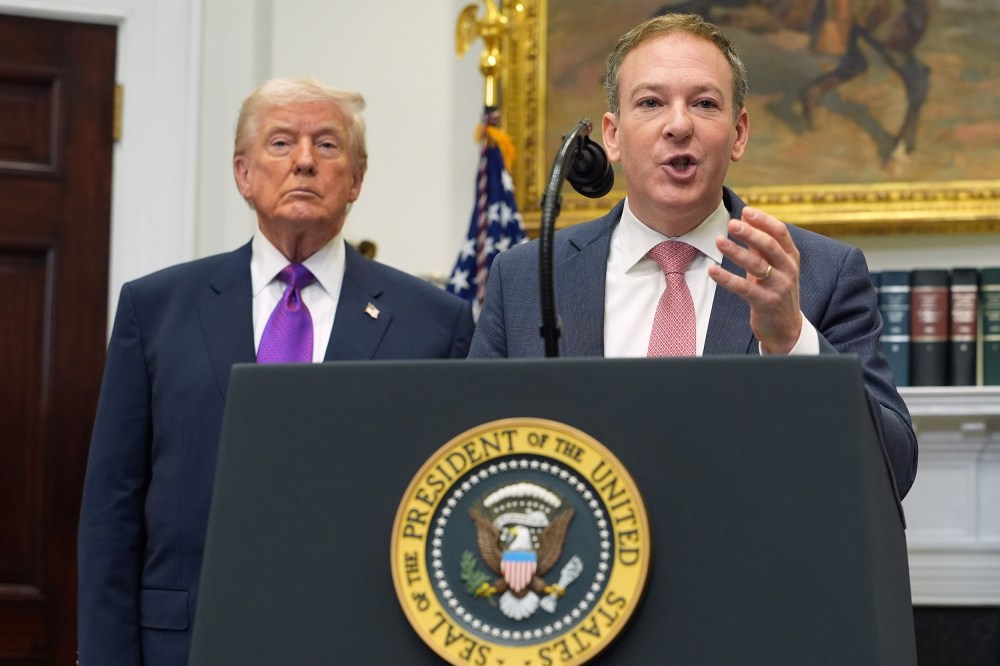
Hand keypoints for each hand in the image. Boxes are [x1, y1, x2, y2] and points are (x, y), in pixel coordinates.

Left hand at [708, 206, 801, 353]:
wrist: (786, 328)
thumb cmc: (775, 291)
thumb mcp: (774, 267)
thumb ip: (761, 246)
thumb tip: (744, 220)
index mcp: (791, 257)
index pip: (780, 232)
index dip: (763, 220)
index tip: (745, 211)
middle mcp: (788, 269)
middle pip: (769, 246)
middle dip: (750, 233)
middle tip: (732, 223)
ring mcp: (778, 286)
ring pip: (756, 265)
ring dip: (736, 251)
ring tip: (718, 241)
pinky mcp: (765, 302)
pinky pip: (744, 288)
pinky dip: (726, 278)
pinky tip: (712, 271)